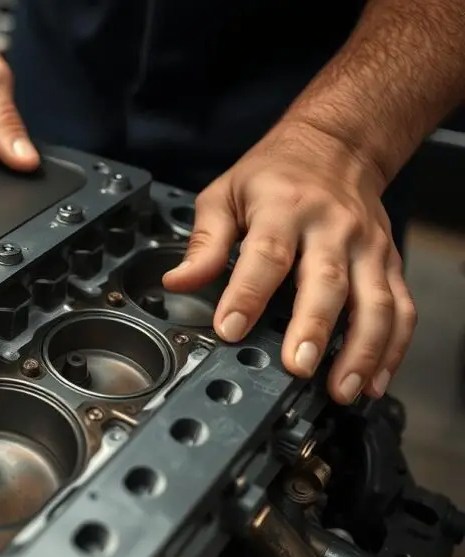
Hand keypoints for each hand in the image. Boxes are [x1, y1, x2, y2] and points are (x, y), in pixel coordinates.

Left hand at [162, 120, 416, 403]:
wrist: (336, 145)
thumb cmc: (273, 175)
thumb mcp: (225, 194)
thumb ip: (204, 242)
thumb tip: (177, 282)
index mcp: (284, 208)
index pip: (266, 255)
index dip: (247, 294)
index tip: (229, 328)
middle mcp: (332, 228)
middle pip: (327, 282)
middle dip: (313, 328)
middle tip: (297, 366)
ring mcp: (368, 247)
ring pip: (375, 302)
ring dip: (362, 350)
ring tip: (341, 388)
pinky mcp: (388, 262)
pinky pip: (400, 309)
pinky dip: (392, 348)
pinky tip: (374, 380)